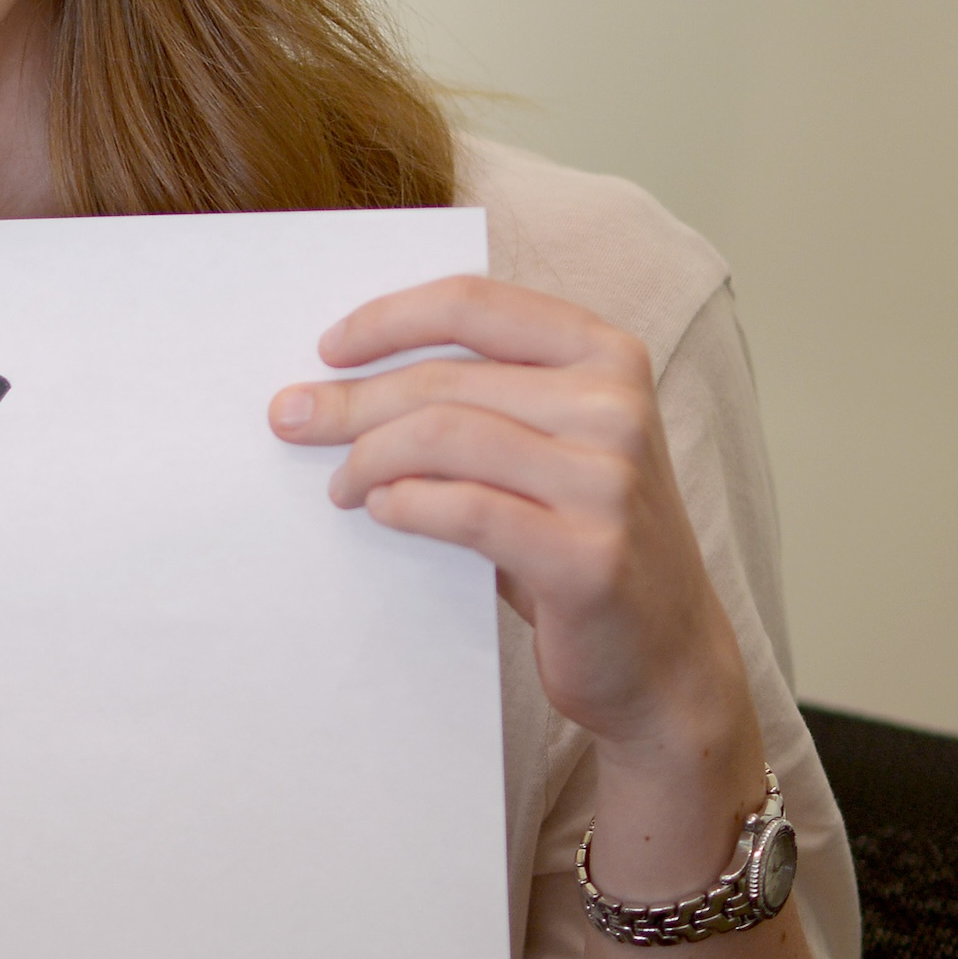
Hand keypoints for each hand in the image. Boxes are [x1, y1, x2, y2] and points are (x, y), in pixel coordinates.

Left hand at [268, 276, 752, 773]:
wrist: (666, 653)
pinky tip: (382, 510)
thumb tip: (338, 378)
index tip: (327, 348)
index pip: (474, 304)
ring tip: (340, 485)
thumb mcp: (551, 443)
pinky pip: (464, 510)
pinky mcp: (589, 556)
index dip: (387, 319)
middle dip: (351, 400)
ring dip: (368, 458)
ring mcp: (609, 482)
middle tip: (291, 420)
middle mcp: (616, 406)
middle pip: (445, 378)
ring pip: (444, 436)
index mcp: (607, 355)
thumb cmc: (580, 535)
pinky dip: (405, 506)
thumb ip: (483, 397)